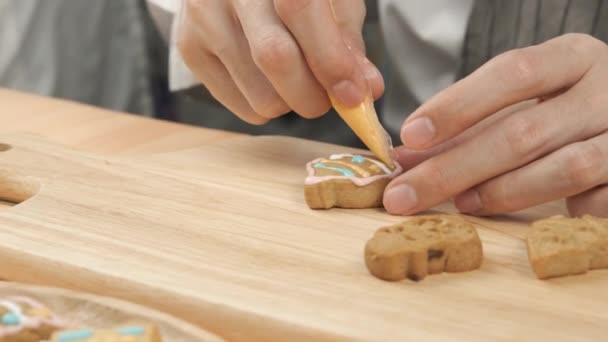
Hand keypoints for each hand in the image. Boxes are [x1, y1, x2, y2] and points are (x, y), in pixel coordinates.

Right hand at [178, 0, 383, 123]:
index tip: (353, 94)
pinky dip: (266, 106)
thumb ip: (347, 40)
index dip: (330, 59)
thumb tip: (365, 90)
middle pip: (274, 56)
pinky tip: (269, 82)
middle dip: (313, 94)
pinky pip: (240, 105)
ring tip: (297, 83)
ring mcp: (203, 16)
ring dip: (291, 104)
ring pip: (259, 93)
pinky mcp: (189, 47)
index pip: (299, 9)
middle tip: (327, 98)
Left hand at [383, 33, 607, 217]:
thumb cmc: (568, 106)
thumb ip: (469, 125)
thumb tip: (405, 157)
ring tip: (460, 203)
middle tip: (406, 194)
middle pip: (523, 131)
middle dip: (455, 168)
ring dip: (502, 192)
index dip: (457, 106)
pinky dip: (558, 212)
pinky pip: (596, 203)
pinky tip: (527, 216)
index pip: (511, 73)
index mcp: (574, 57)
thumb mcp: (527, 100)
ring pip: (564, 168)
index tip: (411, 135)